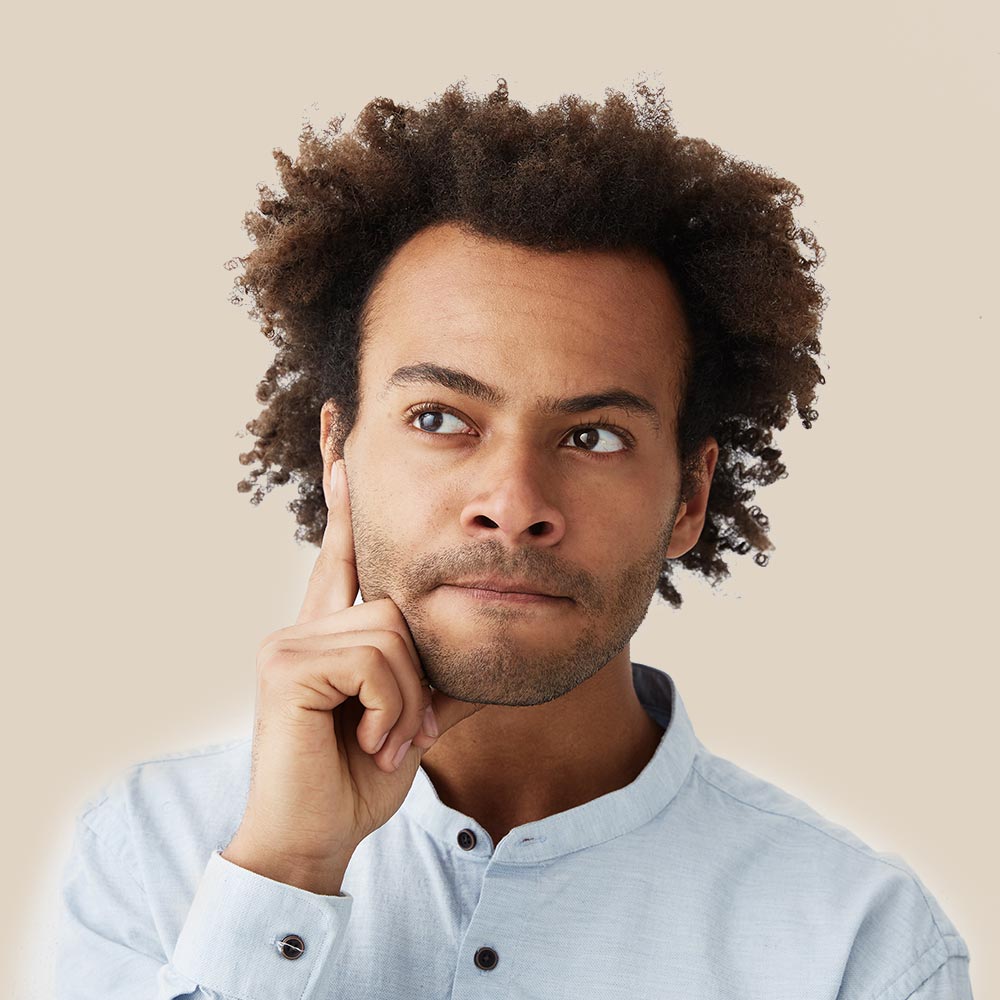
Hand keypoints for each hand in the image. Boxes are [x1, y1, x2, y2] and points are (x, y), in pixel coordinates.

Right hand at [222, 458, 482, 893]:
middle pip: (400, 606)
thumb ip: (441, 676)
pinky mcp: (288, 665)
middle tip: (395, 735)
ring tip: (382, 742)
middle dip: (415, 681)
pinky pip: (378, 661)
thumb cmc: (357, 778)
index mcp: (331, 629)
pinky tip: (366, 742)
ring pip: (395, 633)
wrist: (315, 836)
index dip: (344, 496)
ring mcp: (290, 640)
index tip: (342, 437)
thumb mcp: (413, 718)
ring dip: (406, 703)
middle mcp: (305, 624)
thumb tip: (490, 642)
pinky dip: (390, 710)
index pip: (341, 549)